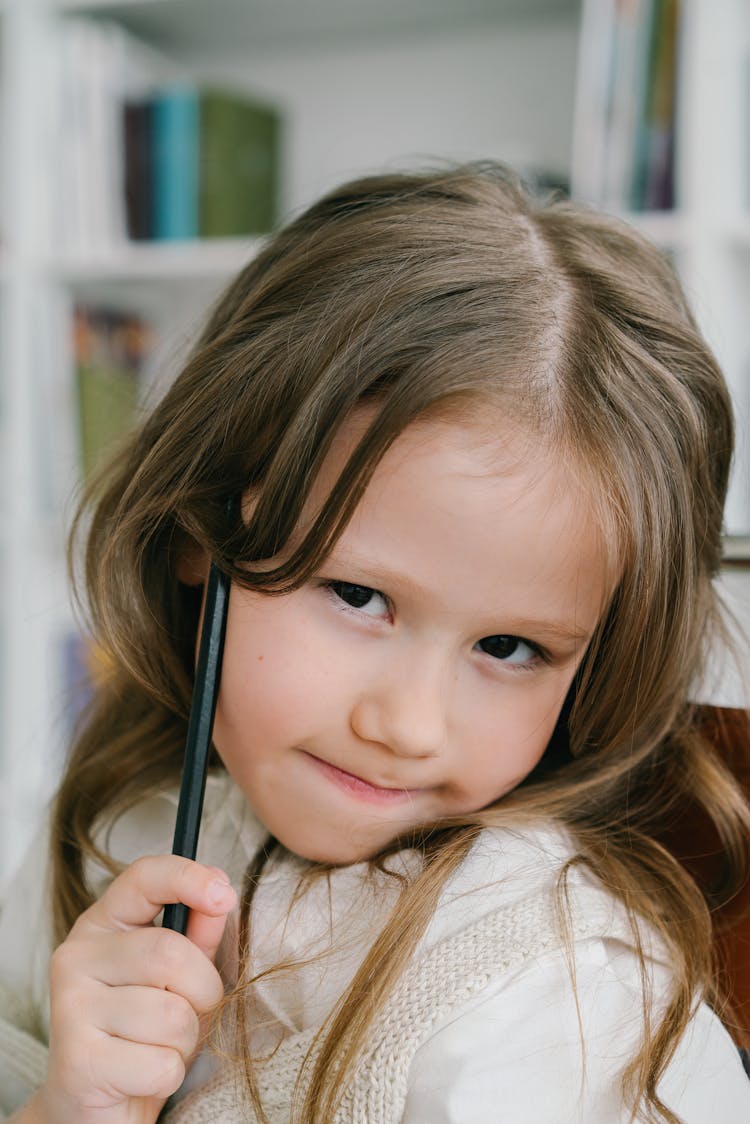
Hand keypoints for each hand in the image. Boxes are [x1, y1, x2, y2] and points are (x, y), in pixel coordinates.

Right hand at [31, 855, 236, 1123]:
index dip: (188, 877)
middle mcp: (77, 958)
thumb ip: (198, 934)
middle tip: (191, 1012)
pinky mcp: (78, 1061)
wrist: (95, 1107)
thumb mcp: (179, 977)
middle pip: (170, 953)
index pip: (143, 877)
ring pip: (171, 1014)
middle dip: (203, 990)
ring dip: (185, 1040)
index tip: (224, 894)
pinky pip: (160, 1064)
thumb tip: (220, 893)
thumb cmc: (143, 1032)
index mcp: (102, 925)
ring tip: (160, 1047)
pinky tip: (141, 1075)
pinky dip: (168, 1075)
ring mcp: (70, 1008)